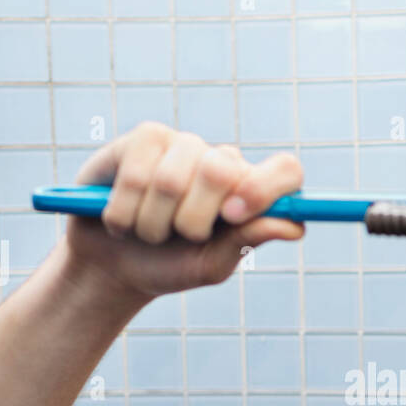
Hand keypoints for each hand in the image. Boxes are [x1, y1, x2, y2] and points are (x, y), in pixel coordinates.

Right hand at [63, 122, 304, 299]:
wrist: (112, 267)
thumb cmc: (168, 266)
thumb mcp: (209, 265)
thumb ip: (247, 242)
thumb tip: (293, 227)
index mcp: (250, 191)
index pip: (286, 171)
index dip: (265, 188)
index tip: (233, 216)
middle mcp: (222, 161)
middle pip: (221, 171)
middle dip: (192, 220)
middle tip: (178, 236)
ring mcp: (184, 144)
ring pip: (171, 180)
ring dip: (152, 224)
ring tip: (147, 232)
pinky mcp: (145, 138)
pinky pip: (136, 175)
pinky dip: (124, 212)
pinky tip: (121, 216)